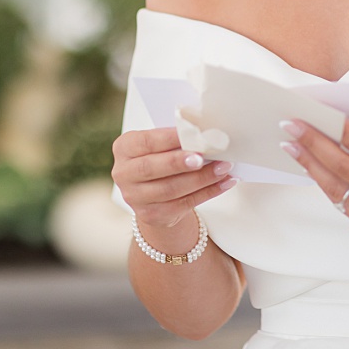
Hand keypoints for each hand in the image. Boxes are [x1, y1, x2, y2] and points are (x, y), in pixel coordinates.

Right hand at [111, 127, 236, 236]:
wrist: (155, 193)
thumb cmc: (162, 157)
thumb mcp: (161, 144)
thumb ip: (177, 138)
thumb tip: (207, 133)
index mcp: (125, 148)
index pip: (145, 142)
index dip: (169, 139)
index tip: (193, 134)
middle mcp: (124, 174)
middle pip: (152, 168)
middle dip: (180, 162)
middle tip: (204, 156)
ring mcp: (135, 197)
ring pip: (170, 189)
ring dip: (201, 178)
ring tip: (224, 167)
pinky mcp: (152, 215)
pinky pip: (184, 204)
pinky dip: (208, 192)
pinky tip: (225, 182)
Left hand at [279, 92, 348, 246]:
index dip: (331, 127)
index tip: (310, 114)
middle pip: (338, 164)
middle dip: (310, 143)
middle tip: (288, 125)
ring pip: (335, 188)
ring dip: (311, 166)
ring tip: (292, 148)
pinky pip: (344, 205)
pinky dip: (328, 187)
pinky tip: (316, 173)